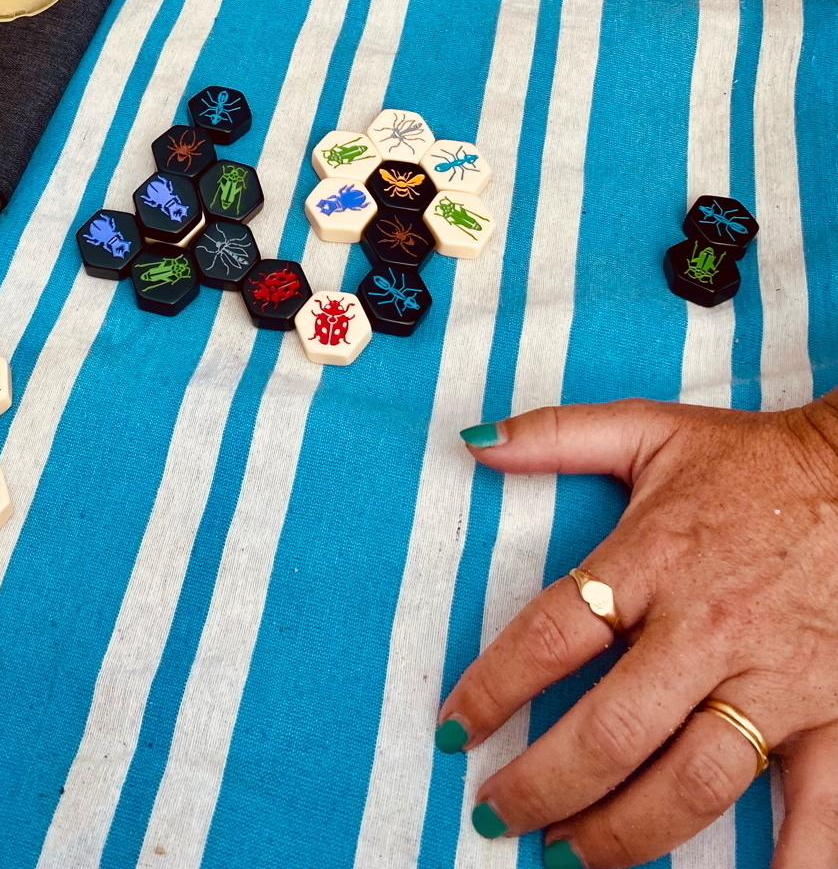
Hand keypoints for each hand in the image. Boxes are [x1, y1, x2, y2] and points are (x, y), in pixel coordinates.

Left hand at [440, 395, 837, 865]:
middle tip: (496, 816)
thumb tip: (473, 441)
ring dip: (626, 834)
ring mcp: (775, 680)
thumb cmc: (756, 460)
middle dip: (544, 785)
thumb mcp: (651, 430)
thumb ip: (557, 435)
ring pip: (693, 782)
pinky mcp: (835, 716)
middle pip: (612, 730)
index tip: (454, 726)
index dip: (494, 687)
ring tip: (570, 858)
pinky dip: (789, 864)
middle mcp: (708, 629)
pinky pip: (815, 812)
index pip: (555, 634)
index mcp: (655, 558)